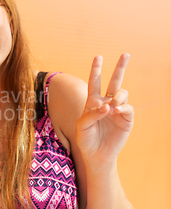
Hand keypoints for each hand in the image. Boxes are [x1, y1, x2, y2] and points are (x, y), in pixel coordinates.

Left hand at [76, 54, 133, 168]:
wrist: (96, 154)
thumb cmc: (86, 139)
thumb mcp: (82, 125)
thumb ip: (91, 113)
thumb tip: (107, 105)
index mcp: (93, 101)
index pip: (95, 82)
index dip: (96, 69)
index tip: (98, 57)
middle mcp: (106, 102)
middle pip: (114, 81)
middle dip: (120, 67)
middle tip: (126, 54)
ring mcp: (117, 110)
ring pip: (122, 93)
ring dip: (118, 96)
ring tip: (112, 105)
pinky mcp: (126, 119)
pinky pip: (127, 108)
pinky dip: (122, 107)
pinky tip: (115, 110)